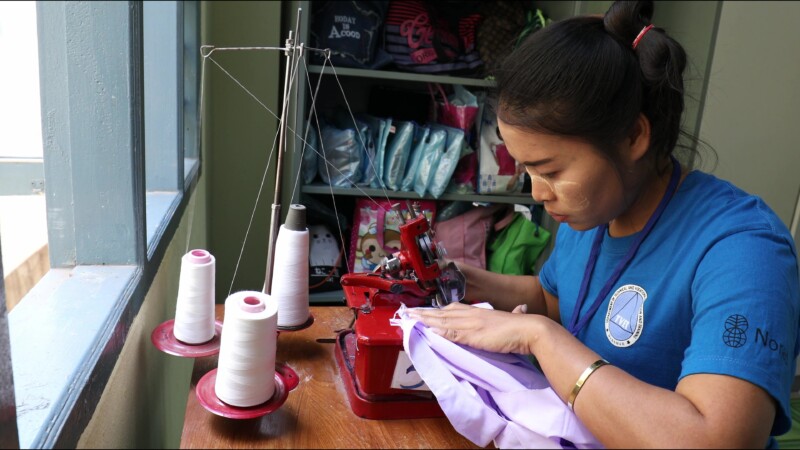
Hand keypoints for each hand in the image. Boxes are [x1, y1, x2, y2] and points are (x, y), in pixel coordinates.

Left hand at [408, 302, 535, 354]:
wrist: (529, 330)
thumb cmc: (523, 327)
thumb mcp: (512, 319)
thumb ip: (513, 314)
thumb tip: (521, 308)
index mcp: (480, 311)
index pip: (454, 308)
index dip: (439, 309)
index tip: (427, 309)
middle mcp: (473, 314)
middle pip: (443, 312)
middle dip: (425, 312)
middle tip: (409, 311)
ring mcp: (471, 324)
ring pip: (443, 320)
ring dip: (425, 320)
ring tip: (410, 318)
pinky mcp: (472, 335)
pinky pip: (451, 332)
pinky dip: (438, 331)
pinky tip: (427, 330)